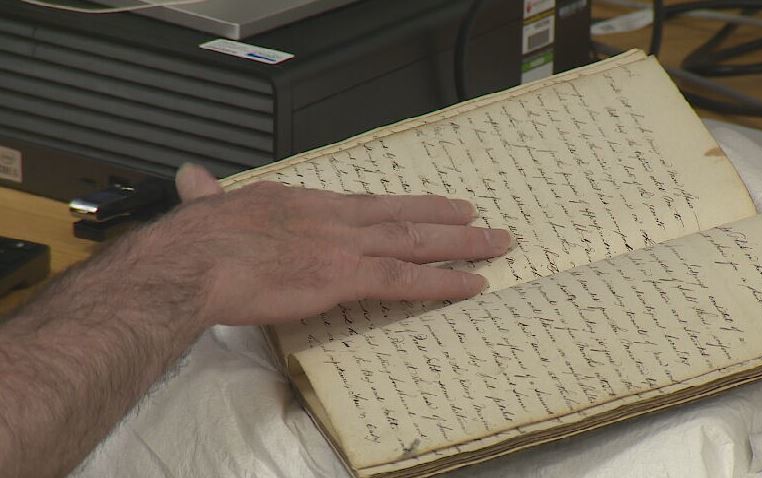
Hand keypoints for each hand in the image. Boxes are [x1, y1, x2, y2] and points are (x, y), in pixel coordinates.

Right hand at [142, 164, 511, 326]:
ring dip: (461, 244)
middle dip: (445, 219)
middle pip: (401, 216)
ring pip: (416, 242)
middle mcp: (331, 218)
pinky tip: (472, 284)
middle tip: (480, 219)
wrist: (190, 262)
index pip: (365, 204)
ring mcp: (342, 245)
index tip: (427, 206)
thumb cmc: (194, 243)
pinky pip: (405, 279)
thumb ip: (208, 195)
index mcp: (302, 202)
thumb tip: (191, 177)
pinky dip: (443, 281)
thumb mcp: (205, 206)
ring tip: (495, 244)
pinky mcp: (344, 276)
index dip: (401, 205)